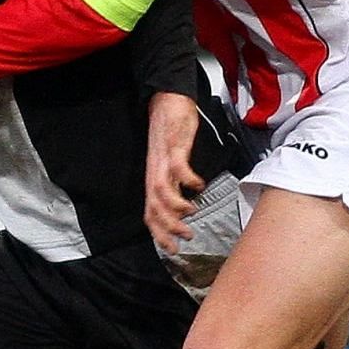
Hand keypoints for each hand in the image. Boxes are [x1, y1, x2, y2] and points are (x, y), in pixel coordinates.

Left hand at [145, 92, 204, 253]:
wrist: (167, 99)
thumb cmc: (171, 131)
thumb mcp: (170, 162)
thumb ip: (175, 182)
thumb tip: (185, 205)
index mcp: (153, 178)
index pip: (149, 212)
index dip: (158, 233)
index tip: (171, 249)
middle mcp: (155, 172)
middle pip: (154, 207)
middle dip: (168, 227)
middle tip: (185, 237)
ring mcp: (163, 159)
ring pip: (161, 190)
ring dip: (176, 206)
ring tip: (192, 213)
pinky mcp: (175, 145)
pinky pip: (178, 166)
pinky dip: (188, 179)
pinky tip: (199, 185)